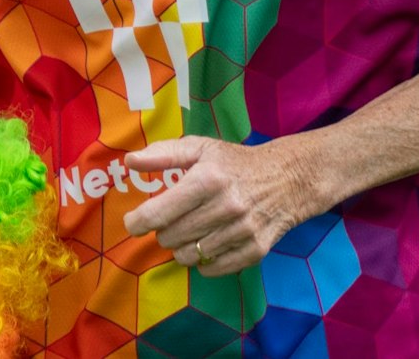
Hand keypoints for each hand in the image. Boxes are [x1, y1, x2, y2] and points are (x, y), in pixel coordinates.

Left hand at [122, 136, 317, 276]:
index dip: (137, 222)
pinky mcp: (255, 250)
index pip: (158, 213)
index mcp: (208, 179)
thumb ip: (163, 154)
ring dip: (182, 246)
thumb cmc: (236, 163)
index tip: (133, 222)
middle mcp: (226, 207)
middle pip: (170, 238)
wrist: (289, 178)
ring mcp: (242, 231)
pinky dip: (204, 261)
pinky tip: (209, 242)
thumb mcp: (201, 148)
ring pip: (188, 256)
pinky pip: (212, 270)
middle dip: (164, 231)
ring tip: (192, 230)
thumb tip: (130, 162)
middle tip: (174, 219)